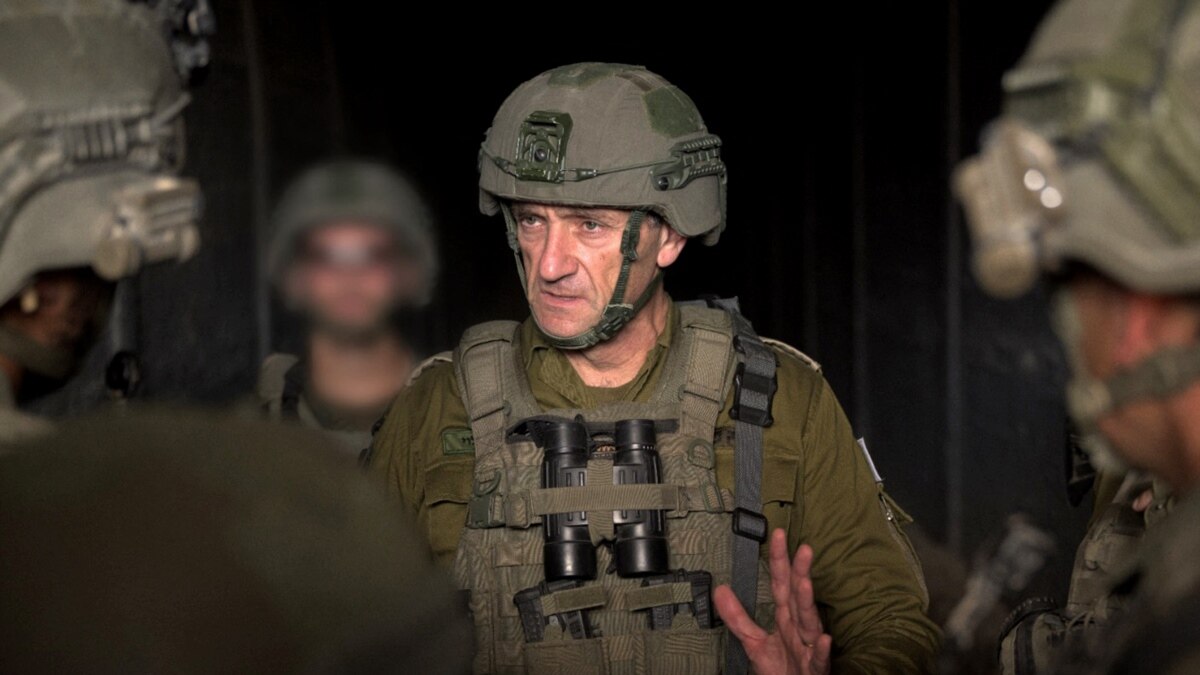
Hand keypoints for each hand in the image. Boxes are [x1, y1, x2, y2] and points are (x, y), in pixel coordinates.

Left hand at [714, 529, 831, 674]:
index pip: (782, 584)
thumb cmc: (781, 669)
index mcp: (786, 618)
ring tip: (805, 584)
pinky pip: (819, 659)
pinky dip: (822, 649)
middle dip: (800, 572)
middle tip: (803, 548)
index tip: (777, 534)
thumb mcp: (754, 642)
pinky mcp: (815, 669)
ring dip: (808, 603)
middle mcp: (799, 627)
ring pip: (809, 622)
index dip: (779, 560)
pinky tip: (825, 639)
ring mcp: (809, 647)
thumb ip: (737, 617)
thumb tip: (719, 589)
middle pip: (798, 596)